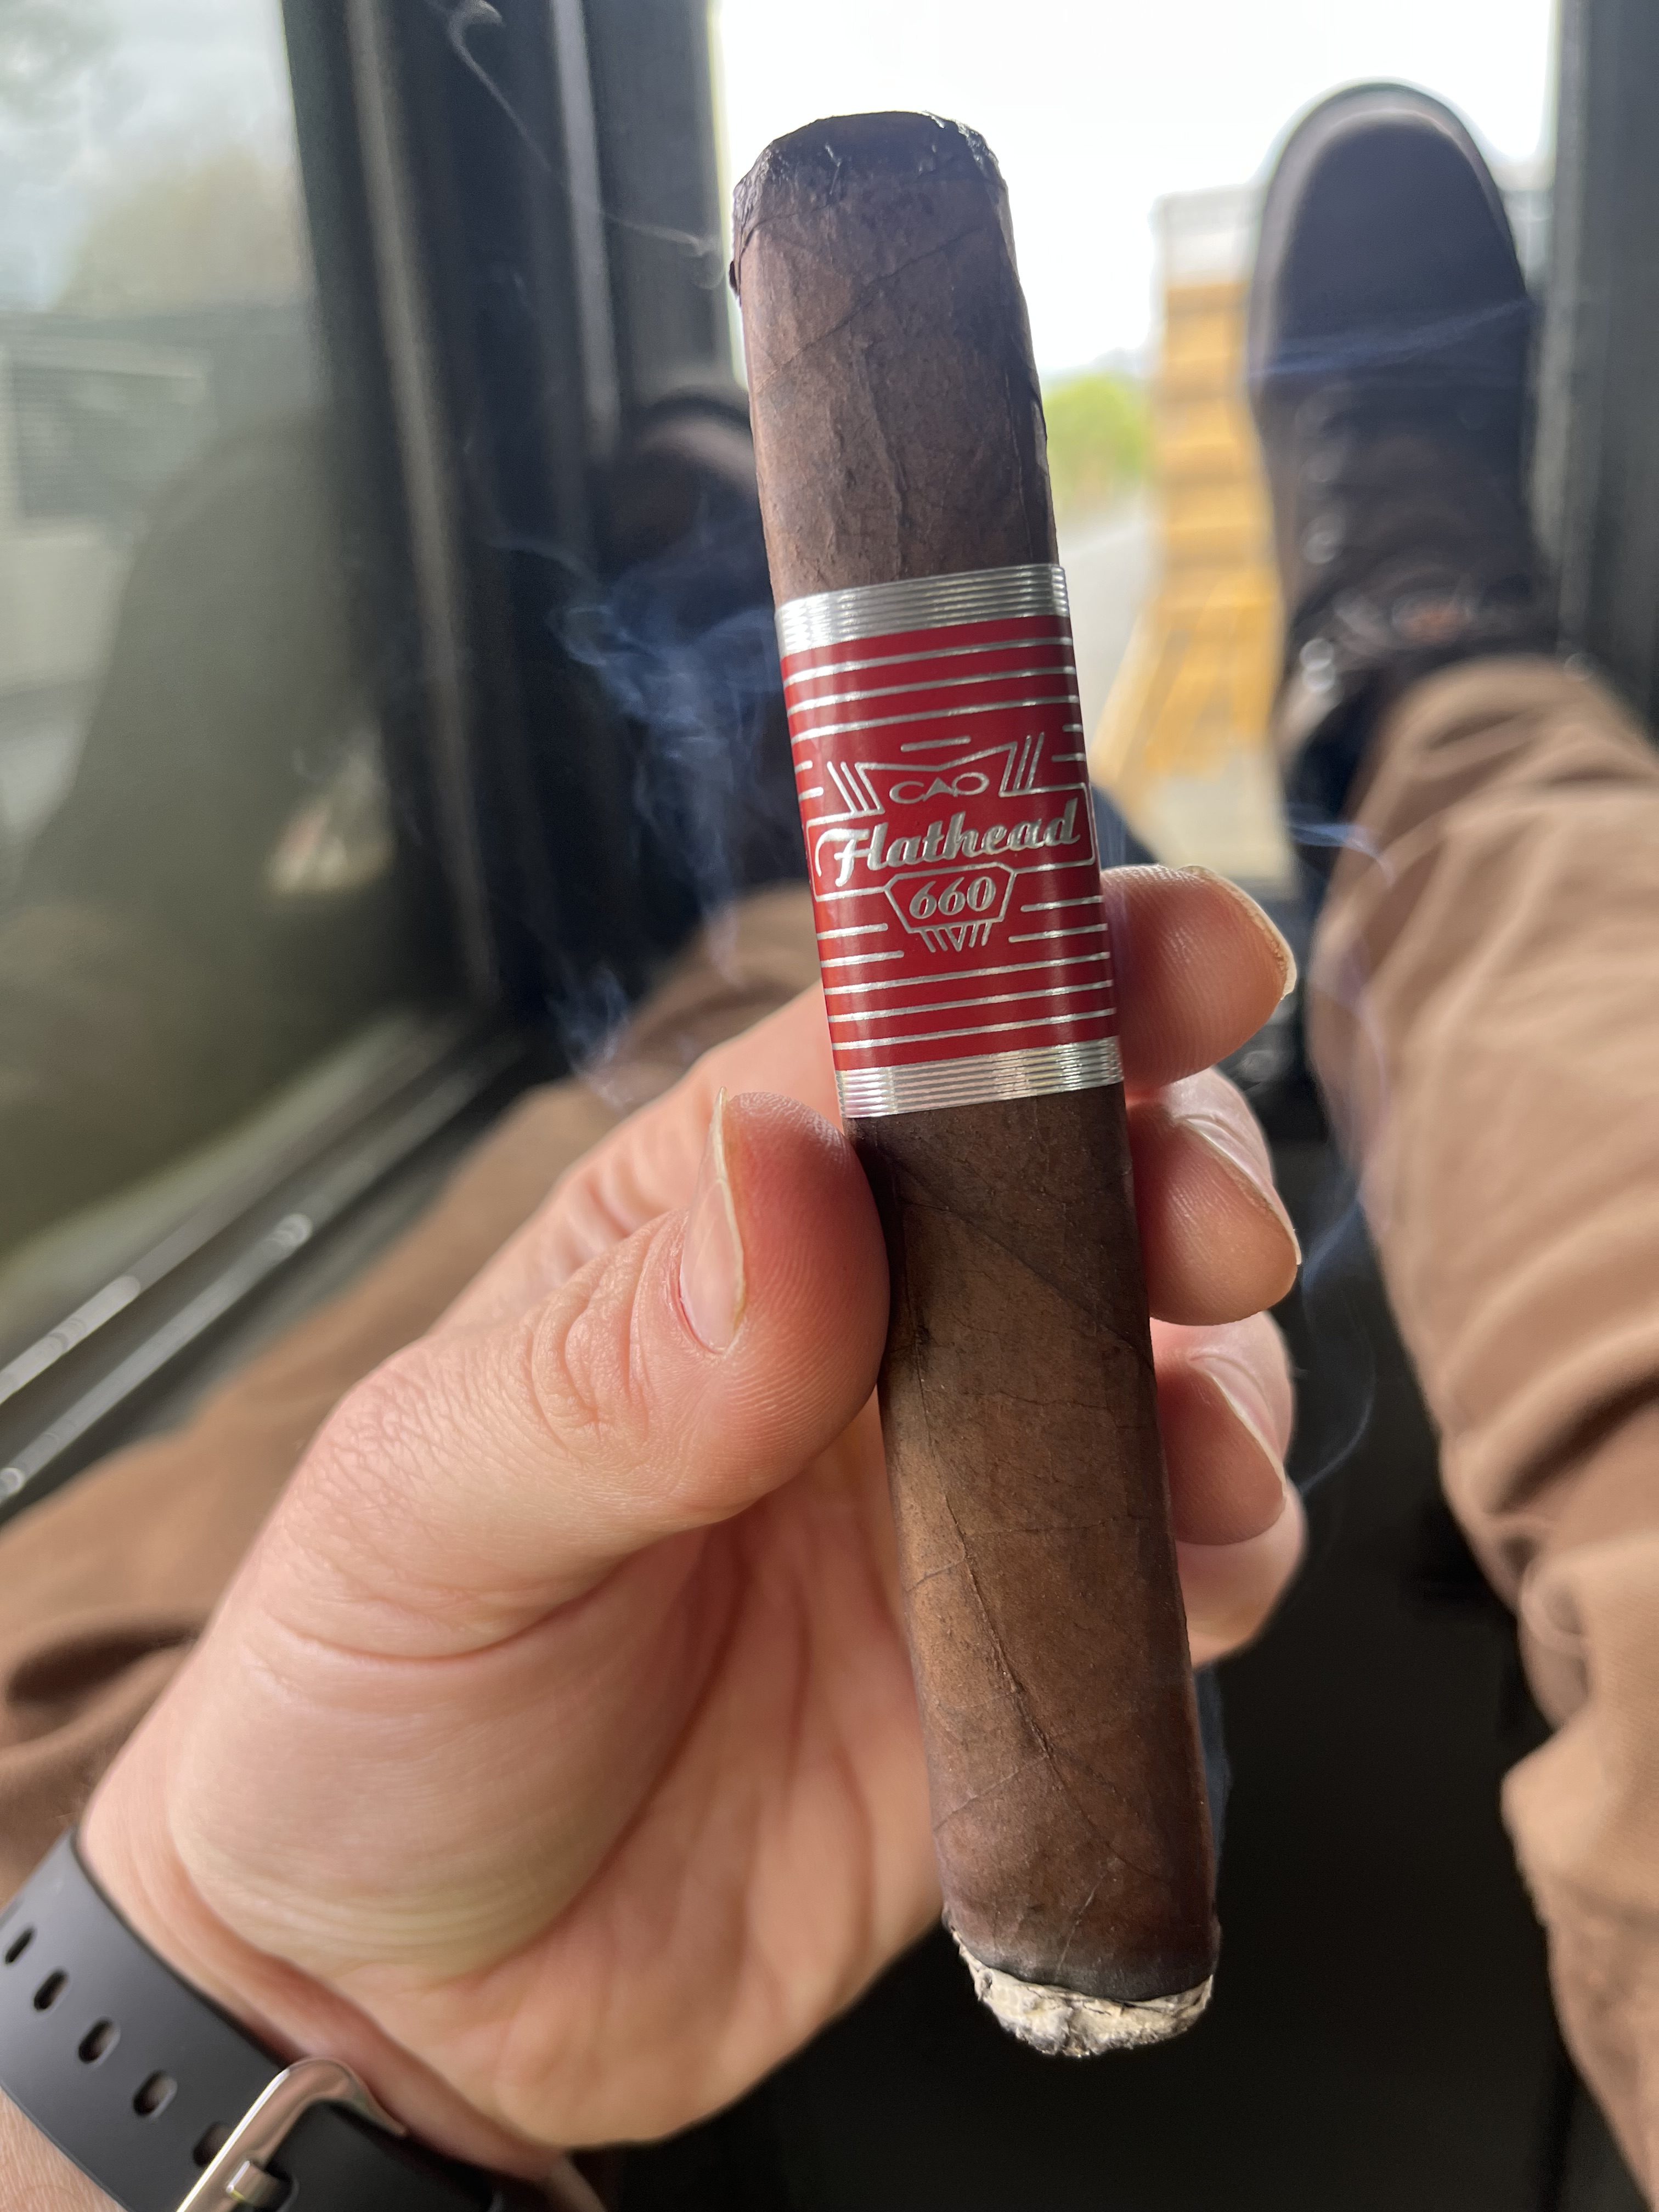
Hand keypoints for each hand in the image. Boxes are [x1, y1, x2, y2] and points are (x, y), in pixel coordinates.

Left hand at [84, 866, 1301, 2174]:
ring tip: (1201, 1448)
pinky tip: (1195, 1577)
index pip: (883, 1048)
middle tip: (1208, 1236)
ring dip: (1230, 1376)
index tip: (1187, 952)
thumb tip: (795, 1167)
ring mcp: (948, 1495)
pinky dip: (1230, 1550)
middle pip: (1067, 1181)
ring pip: (1163, 1363)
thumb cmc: (372, 1707)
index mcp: (702, 1236)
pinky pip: (1180, 1567)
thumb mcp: (432, 1516)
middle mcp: (854, 1340)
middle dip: (1176, 1170)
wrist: (412, 2001)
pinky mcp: (1019, 1657)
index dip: (1039, 975)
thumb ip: (615, 1363)